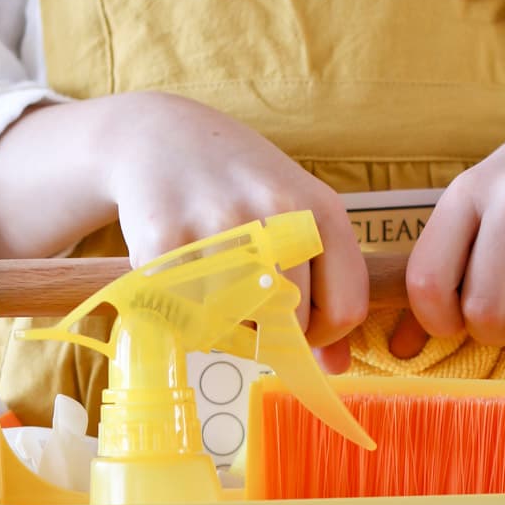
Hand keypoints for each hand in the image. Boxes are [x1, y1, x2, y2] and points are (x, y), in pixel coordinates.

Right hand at [0, 92, 368, 367]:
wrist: (159, 137)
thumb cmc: (238, 187)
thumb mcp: (296, 217)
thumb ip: (326, 284)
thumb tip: (335, 368)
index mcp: (319, 209)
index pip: (346, 309)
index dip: (324, 334)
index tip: (299, 322)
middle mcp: (275, 214)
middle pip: (293, 324)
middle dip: (272, 331)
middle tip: (247, 305)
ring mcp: (220, 227)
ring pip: (239, 327)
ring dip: (226, 324)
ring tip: (213, 285)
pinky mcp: (165, 242)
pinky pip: (187, 316)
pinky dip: (184, 313)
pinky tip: (180, 277)